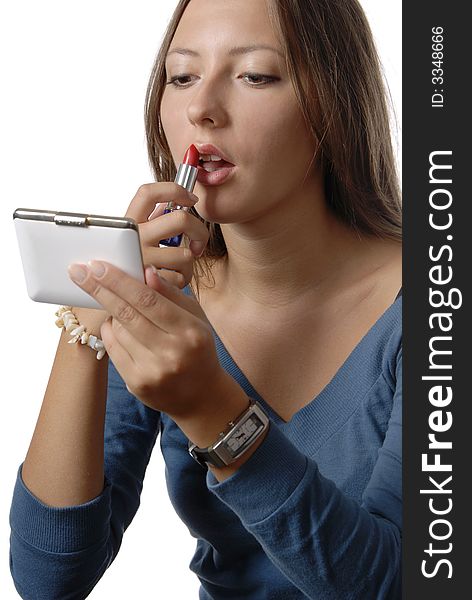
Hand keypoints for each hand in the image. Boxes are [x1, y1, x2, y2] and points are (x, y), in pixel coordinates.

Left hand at [67, 259, 228, 420]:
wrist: (201, 395)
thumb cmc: (197, 348)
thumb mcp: (194, 318)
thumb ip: (170, 294)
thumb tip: (145, 271)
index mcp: (190, 331)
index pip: (148, 300)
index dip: (120, 281)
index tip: (98, 266)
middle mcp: (171, 353)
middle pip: (127, 314)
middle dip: (99, 290)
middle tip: (78, 271)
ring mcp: (152, 371)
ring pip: (118, 330)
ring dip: (112, 313)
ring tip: (121, 308)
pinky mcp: (137, 383)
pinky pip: (113, 348)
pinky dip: (111, 332)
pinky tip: (119, 326)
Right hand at [126, 183, 208, 288]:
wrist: (110, 296)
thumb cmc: (125, 265)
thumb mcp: (128, 239)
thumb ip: (149, 222)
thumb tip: (173, 202)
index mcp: (128, 223)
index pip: (148, 193)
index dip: (175, 189)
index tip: (191, 198)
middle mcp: (133, 239)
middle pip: (180, 219)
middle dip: (199, 230)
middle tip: (198, 242)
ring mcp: (141, 260)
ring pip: (186, 254)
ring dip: (189, 263)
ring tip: (178, 269)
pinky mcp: (149, 283)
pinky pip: (181, 277)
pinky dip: (181, 280)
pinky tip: (171, 282)